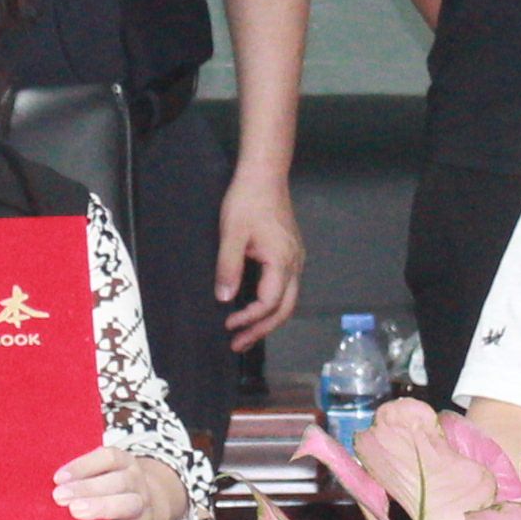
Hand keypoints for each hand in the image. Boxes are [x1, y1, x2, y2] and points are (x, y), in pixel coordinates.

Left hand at [57, 443, 180, 519]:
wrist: (151, 503)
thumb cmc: (113, 487)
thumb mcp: (103, 473)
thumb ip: (82, 477)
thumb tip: (49, 487)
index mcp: (124, 462)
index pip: (107, 458)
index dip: (82, 466)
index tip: (57, 478)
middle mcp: (135, 481)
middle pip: (117, 481)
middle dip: (87, 488)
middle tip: (59, 497)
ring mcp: (143, 504)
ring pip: (128, 504)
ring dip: (101, 507)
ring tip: (76, 512)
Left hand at [213, 165, 307, 353]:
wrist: (264, 175)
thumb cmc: (247, 201)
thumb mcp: (231, 234)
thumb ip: (228, 267)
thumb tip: (224, 298)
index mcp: (282, 261)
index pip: (269, 303)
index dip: (250, 319)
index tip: (229, 325)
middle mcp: (295, 264)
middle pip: (285, 309)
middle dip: (262, 330)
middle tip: (238, 345)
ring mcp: (296, 259)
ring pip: (288, 300)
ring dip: (268, 319)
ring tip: (245, 333)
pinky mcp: (291, 253)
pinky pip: (286, 287)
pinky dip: (271, 304)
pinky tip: (255, 308)